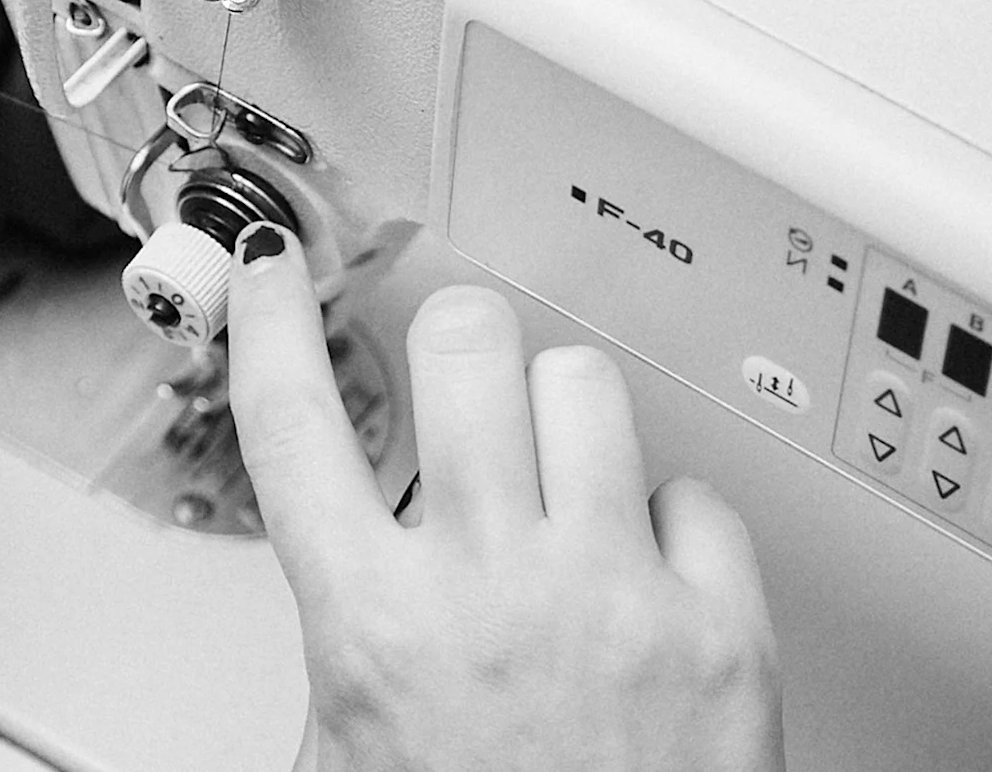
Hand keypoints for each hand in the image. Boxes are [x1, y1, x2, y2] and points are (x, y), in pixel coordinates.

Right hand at [226, 223, 785, 771]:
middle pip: (465, 344)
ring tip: (562, 480)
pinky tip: (648, 577)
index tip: (273, 268)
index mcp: (374, 625)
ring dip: (563, 419)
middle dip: (457, 339)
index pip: (293, 419)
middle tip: (462, 373)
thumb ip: (353, 639)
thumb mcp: (354, 752)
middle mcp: (489, 590)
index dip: (271, 318)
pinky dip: (672, 527)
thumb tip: (352, 554)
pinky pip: (698, 497)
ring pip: (586, 385)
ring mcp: (611, 600)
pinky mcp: (721, 632)